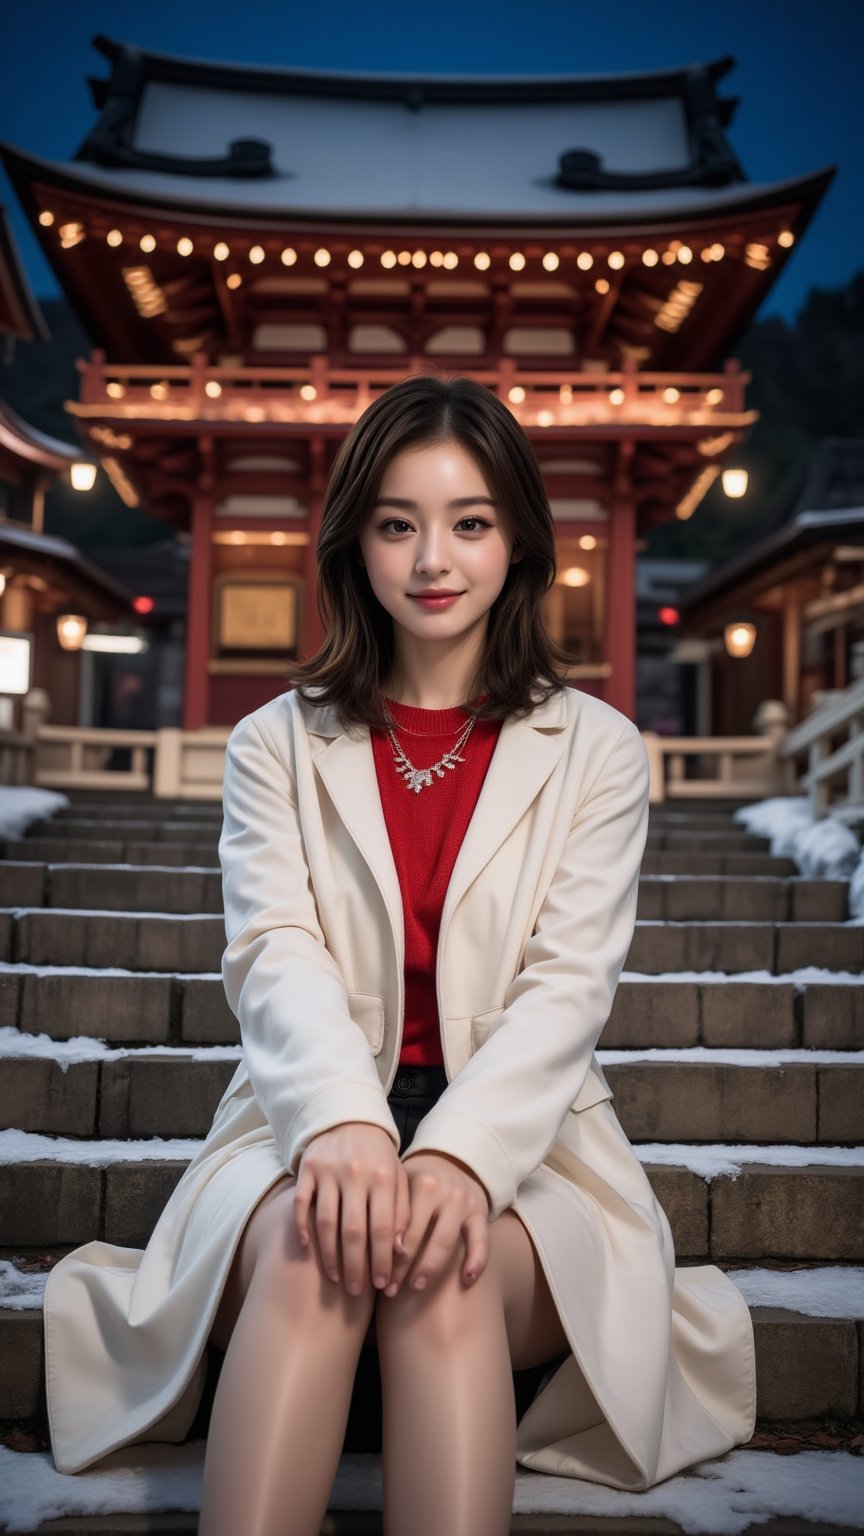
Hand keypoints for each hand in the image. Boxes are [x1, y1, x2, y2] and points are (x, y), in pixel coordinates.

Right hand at [293, 1122, 410, 1295]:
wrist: (349, 1119)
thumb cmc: (379, 1158)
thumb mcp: (398, 1178)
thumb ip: (403, 1211)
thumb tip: (402, 1252)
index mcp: (384, 1177)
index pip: (384, 1228)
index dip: (382, 1260)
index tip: (382, 1285)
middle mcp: (356, 1173)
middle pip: (354, 1231)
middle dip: (356, 1266)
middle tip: (357, 1290)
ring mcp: (329, 1170)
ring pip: (327, 1222)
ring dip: (330, 1255)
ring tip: (335, 1278)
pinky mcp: (307, 1168)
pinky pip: (301, 1203)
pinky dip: (302, 1227)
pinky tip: (307, 1248)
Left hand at [384, 1151, 490, 1297]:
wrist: (451, 1163)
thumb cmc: (417, 1182)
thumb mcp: (403, 1186)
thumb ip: (393, 1212)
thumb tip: (378, 1248)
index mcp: (421, 1184)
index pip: (400, 1226)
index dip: (385, 1254)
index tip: (375, 1277)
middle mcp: (444, 1191)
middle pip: (420, 1237)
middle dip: (402, 1267)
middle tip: (389, 1290)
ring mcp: (464, 1202)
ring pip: (446, 1242)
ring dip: (429, 1269)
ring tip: (416, 1288)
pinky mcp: (481, 1212)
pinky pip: (482, 1240)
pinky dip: (477, 1260)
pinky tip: (468, 1279)